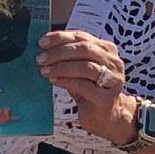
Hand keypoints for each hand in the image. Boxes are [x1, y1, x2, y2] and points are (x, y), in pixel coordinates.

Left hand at [37, 30, 135, 144]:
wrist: (104, 116)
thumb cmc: (88, 89)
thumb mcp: (78, 69)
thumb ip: (68, 57)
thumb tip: (44, 48)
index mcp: (106, 49)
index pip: (82, 37)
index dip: (61, 38)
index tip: (42, 42)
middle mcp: (113, 62)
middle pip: (85, 49)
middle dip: (59, 52)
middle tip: (41, 58)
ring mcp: (113, 80)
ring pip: (85, 67)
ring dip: (61, 67)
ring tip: (45, 71)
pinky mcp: (107, 98)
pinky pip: (84, 86)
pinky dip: (66, 82)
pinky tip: (54, 81)